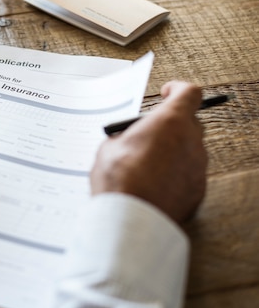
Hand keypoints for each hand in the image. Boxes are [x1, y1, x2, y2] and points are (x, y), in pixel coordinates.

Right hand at [90, 81, 207, 222]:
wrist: (130, 217)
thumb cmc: (118, 178)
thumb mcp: (110, 146)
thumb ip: (128, 136)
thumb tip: (129, 138)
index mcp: (171, 121)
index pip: (190, 93)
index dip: (178, 90)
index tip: (166, 93)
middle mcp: (191, 141)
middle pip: (191, 123)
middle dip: (173, 124)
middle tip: (151, 133)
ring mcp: (198, 167)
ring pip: (189, 150)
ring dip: (173, 151)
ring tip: (147, 165)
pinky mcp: (198, 190)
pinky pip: (188, 174)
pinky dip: (175, 175)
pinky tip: (153, 184)